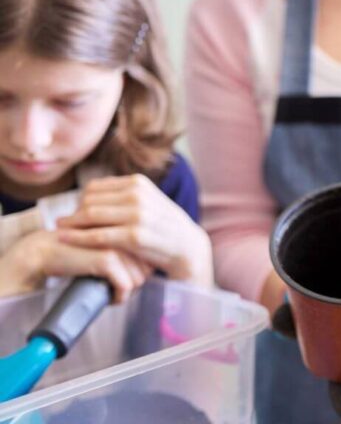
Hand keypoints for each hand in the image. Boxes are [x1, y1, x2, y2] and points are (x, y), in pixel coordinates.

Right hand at [0, 229, 149, 302]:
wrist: (45, 250)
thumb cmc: (76, 250)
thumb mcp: (106, 247)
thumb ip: (127, 253)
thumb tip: (148, 271)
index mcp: (129, 230)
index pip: (150, 258)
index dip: (140, 274)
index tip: (125, 282)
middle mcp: (127, 234)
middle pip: (148, 269)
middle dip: (135, 283)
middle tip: (117, 290)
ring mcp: (119, 246)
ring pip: (139, 279)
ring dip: (126, 292)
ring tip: (110, 294)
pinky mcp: (107, 259)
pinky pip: (126, 287)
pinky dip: (119, 297)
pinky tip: (109, 300)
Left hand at [56, 174, 211, 285]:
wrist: (188, 248)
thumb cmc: (164, 228)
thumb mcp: (148, 202)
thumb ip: (124, 196)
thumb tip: (90, 193)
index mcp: (139, 183)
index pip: (96, 188)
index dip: (80, 201)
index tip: (75, 214)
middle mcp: (138, 195)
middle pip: (89, 200)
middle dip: (74, 214)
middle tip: (64, 225)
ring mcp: (137, 215)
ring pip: (90, 215)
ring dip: (70, 225)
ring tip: (60, 231)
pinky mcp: (135, 236)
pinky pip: (97, 235)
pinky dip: (77, 237)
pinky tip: (65, 239)